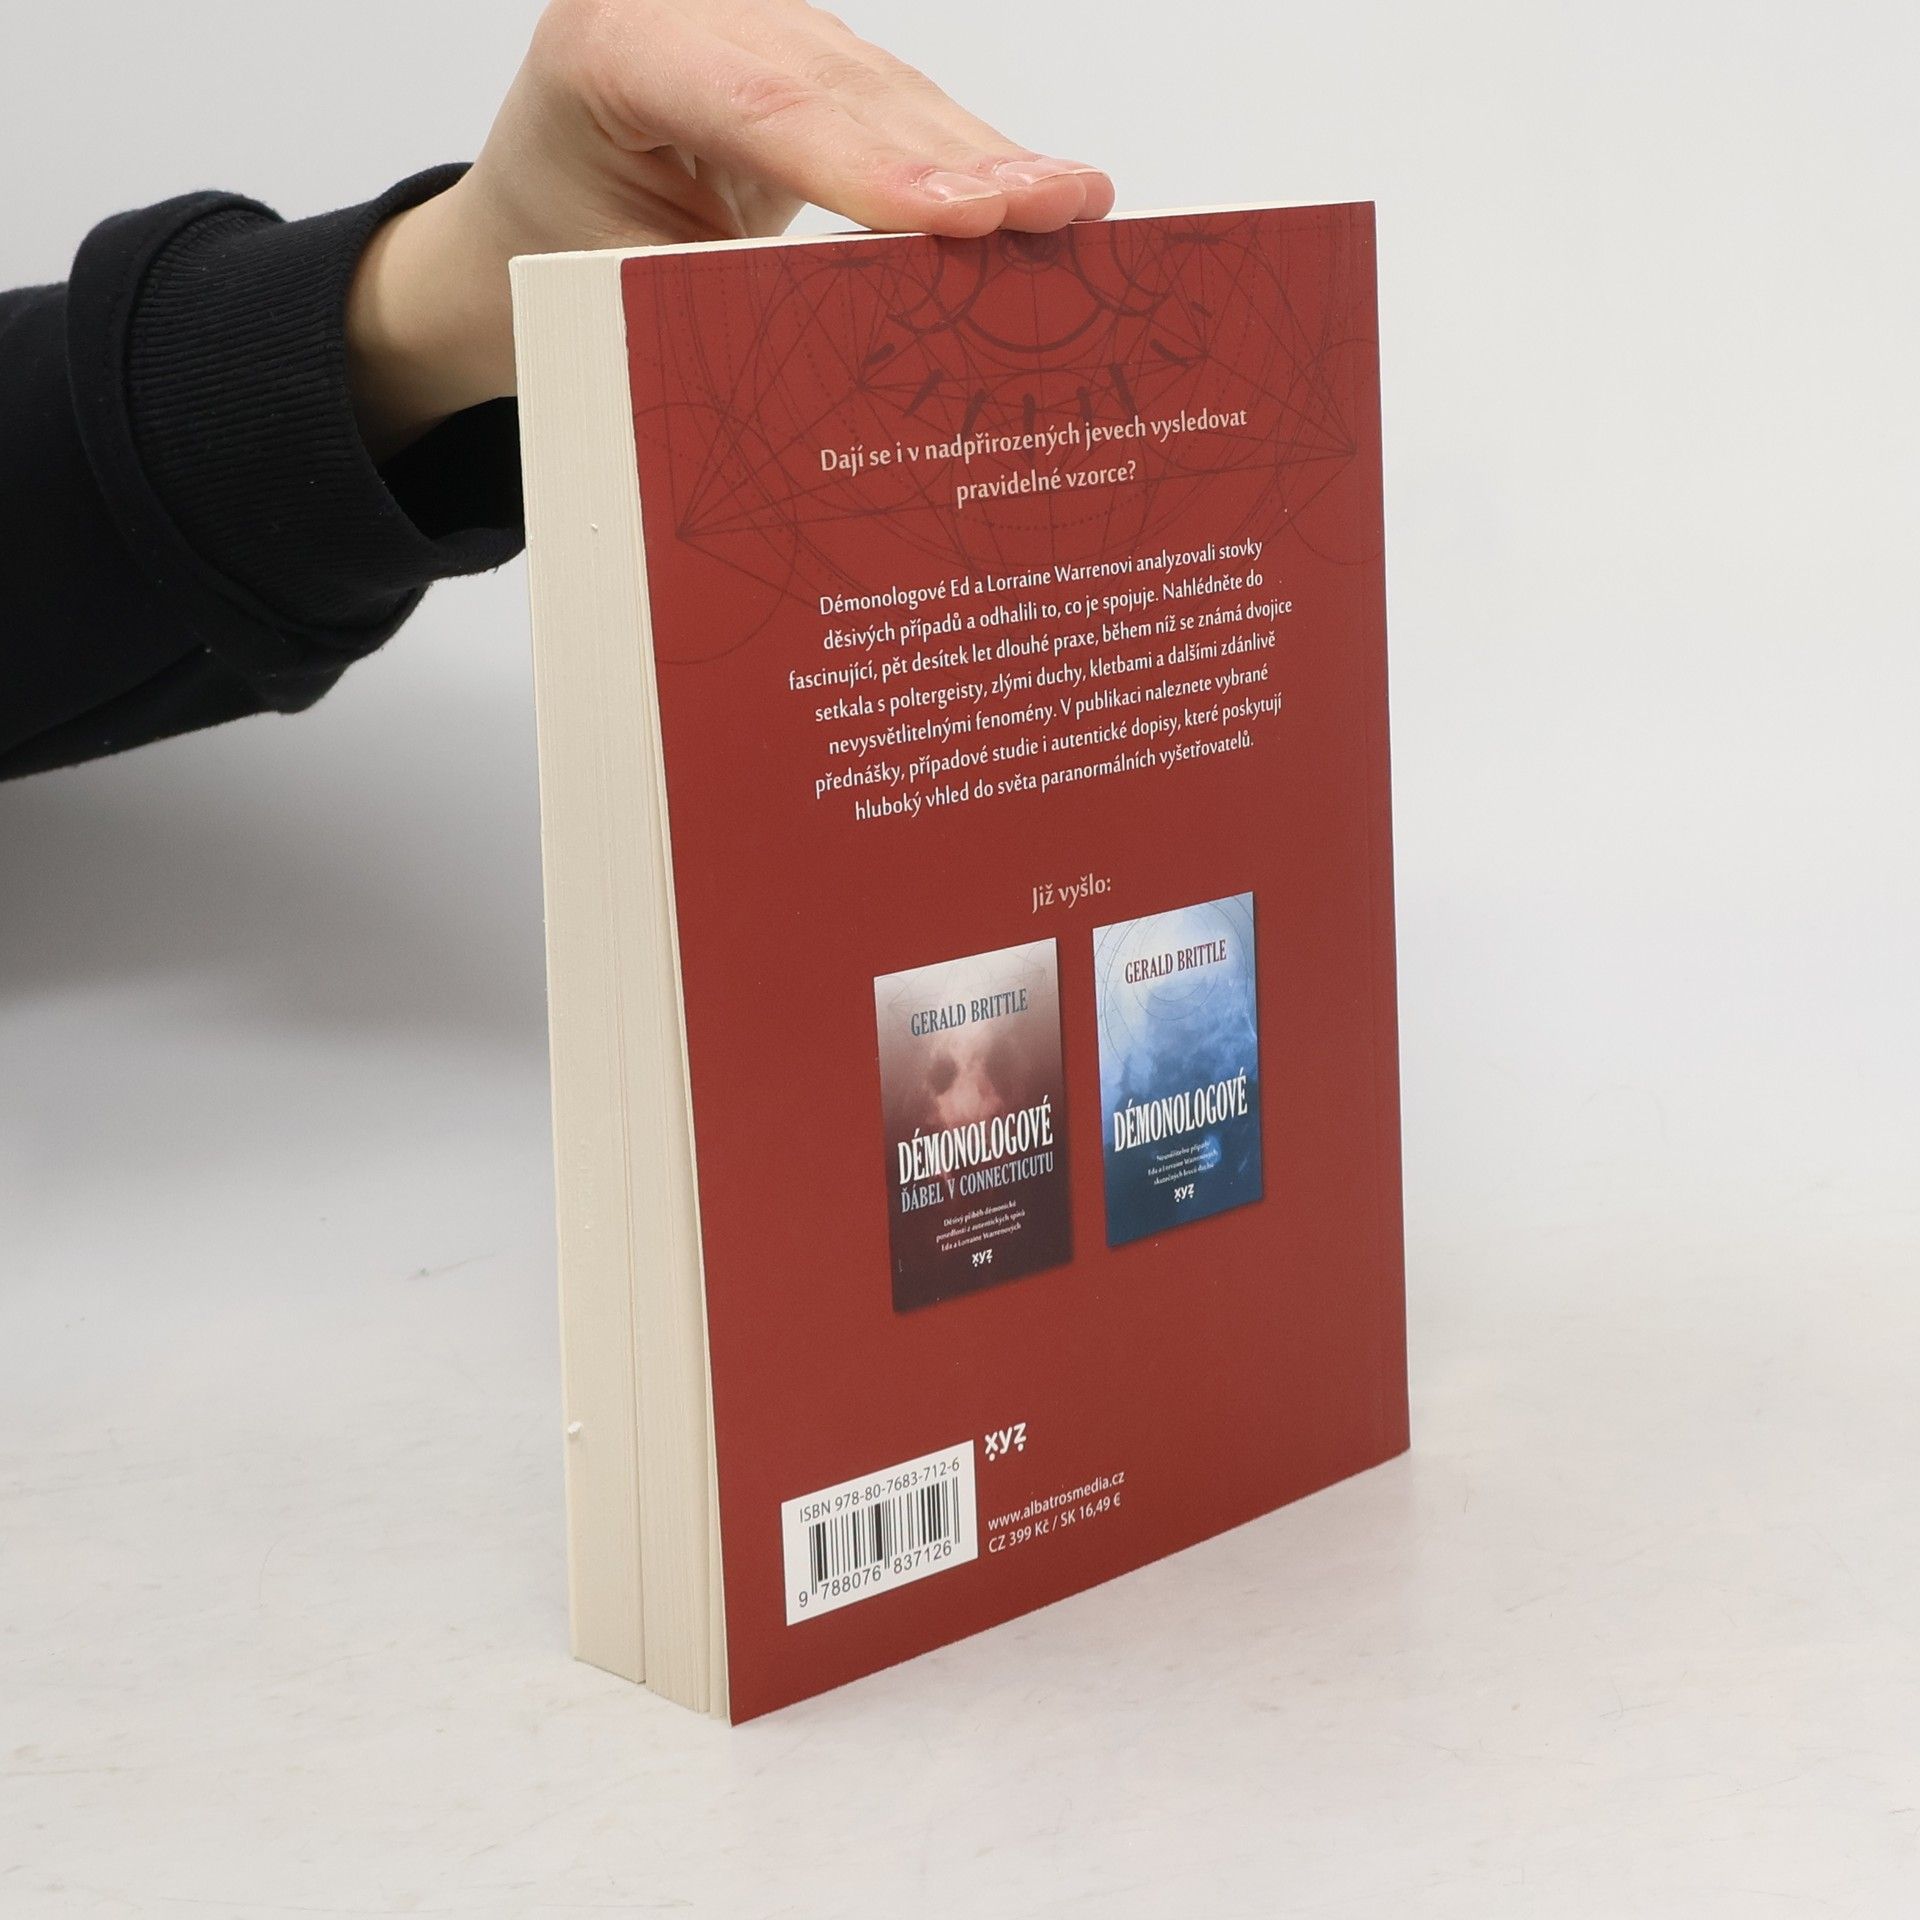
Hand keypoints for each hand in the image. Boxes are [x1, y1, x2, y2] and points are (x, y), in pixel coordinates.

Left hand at [347, 0, 1113, 457]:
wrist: (531, 222)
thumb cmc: (566, 258)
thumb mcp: (628, 286)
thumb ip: (738, 289)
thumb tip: (875, 334)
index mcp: (610, 54)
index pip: (756, 106)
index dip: (868, 164)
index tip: (959, 215)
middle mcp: (684, 10)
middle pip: (839, 87)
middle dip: (955, 156)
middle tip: (1051, 208)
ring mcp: (749, 20)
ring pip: (883, 88)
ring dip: (984, 154)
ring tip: (1071, 204)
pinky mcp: (799, 52)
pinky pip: (891, 102)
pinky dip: (966, 153)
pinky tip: (1039, 185)